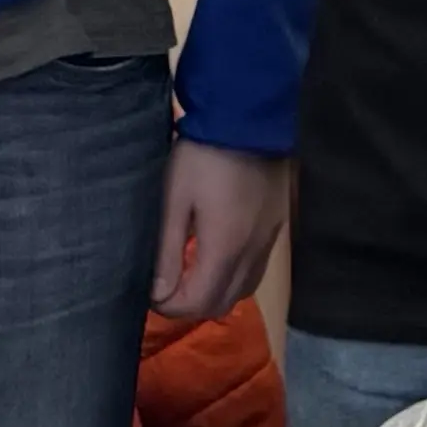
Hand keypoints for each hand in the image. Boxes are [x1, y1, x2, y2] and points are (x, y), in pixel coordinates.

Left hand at [152, 144, 290, 321]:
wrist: (250, 119)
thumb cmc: (203, 157)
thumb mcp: (174, 201)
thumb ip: (166, 251)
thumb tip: (158, 294)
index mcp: (225, 247)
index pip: (198, 302)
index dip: (169, 307)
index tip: (149, 293)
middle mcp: (253, 251)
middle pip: (222, 303)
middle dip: (190, 305)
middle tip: (166, 287)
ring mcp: (270, 240)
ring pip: (243, 291)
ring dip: (214, 293)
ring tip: (189, 276)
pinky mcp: (277, 227)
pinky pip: (256, 270)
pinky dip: (234, 277)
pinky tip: (217, 259)